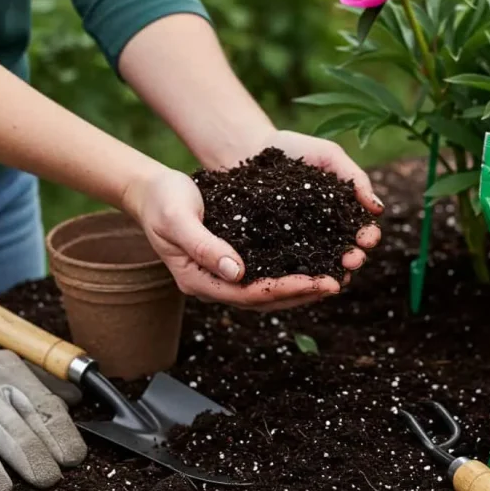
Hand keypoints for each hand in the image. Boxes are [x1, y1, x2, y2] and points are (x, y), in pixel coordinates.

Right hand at [122, 131, 381, 311]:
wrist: (152, 191)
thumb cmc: (162, 201)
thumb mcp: (178, 218)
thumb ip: (204, 246)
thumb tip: (237, 272)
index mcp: (198, 280)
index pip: (248, 293)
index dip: (284, 289)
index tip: (317, 282)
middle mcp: (215, 283)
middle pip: (265, 299)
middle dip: (302, 292)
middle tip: (337, 282)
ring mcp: (225, 274)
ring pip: (270, 291)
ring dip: (303, 286)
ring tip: (336, 277)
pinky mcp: (236, 259)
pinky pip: (269, 271)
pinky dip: (294, 268)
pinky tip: (319, 260)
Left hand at [244, 130, 384, 281]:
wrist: (253, 149)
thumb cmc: (296, 149)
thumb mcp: (329, 155)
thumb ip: (355, 178)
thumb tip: (378, 209)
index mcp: (343, 212)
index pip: (362, 229)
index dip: (368, 235)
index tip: (367, 237)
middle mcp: (326, 232)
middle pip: (345, 251)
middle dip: (354, 257)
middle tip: (352, 260)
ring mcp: (301, 241)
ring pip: (321, 262)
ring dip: (332, 271)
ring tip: (335, 275)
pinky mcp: (277, 247)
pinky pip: (289, 262)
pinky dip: (299, 271)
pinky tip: (303, 278)